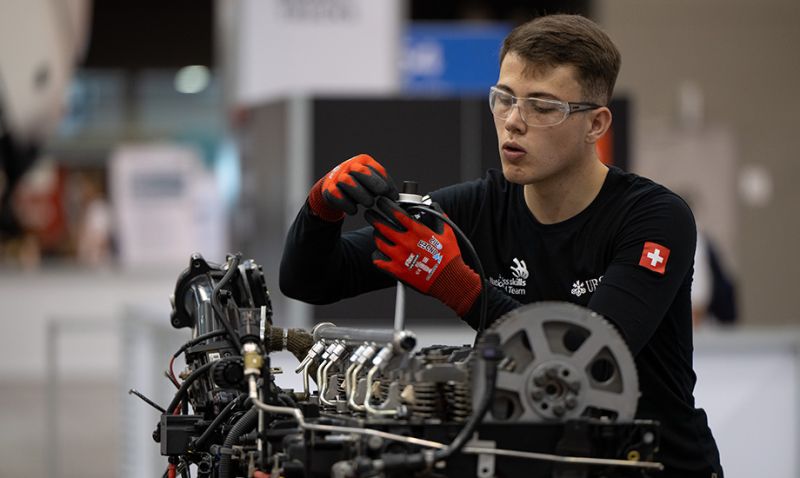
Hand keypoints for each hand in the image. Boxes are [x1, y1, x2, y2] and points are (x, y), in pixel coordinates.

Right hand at [308, 154, 397, 221]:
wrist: (333, 187)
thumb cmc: (358, 185)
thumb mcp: (371, 182)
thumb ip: (383, 186)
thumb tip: (396, 198)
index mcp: (363, 161)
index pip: (378, 170)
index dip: (387, 183)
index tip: (393, 196)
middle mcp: (350, 166)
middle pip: (361, 171)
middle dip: (374, 183)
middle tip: (382, 193)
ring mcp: (338, 177)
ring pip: (348, 181)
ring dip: (360, 194)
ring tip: (369, 204)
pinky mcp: (329, 189)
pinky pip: (337, 195)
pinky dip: (347, 204)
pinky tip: (354, 210)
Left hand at [365, 197, 480, 315]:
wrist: (449, 280)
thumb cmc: (449, 258)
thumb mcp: (448, 233)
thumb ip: (439, 216)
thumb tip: (434, 206)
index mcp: (417, 232)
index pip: (396, 213)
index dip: (386, 205)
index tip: (381, 202)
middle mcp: (406, 242)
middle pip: (382, 226)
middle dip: (373, 217)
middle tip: (370, 214)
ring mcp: (399, 257)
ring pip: (379, 242)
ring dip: (376, 235)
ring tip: (377, 233)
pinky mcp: (396, 270)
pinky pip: (378, 261)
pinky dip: (377, 256)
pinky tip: (379, 253)